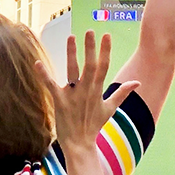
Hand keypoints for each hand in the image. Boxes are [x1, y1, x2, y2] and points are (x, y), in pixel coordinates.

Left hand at [36, 31, 139, 156]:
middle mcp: (86, 91)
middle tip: (90, 31)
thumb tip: (137, 83)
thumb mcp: (110, 108)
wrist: (80, 144)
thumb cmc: (93, 125)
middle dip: (91, 48)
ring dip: (72, 54)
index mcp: (97, 91)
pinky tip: (37, 63)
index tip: (107, 36)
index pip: (104, 67)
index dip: (105, 51)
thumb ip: (122, 93)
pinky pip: (51, 85)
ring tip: (71, 37)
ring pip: (72, 71)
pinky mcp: (59, 101)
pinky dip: (44, 75)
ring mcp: (73, 95)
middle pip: (90, 65)